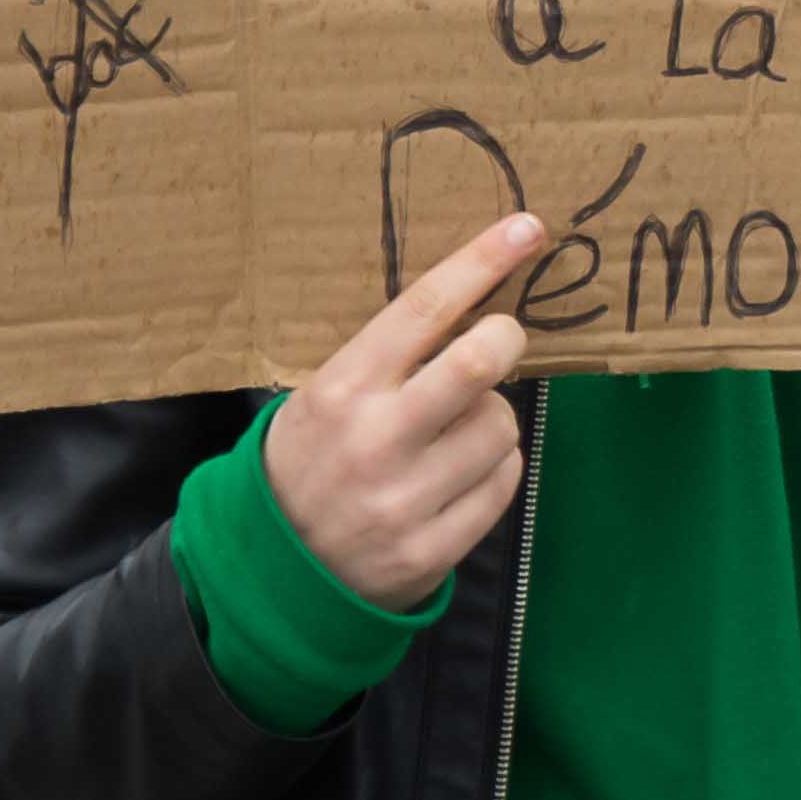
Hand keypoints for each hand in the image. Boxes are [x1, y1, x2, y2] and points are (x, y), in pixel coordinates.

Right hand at [264, 212, 541, 605]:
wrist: (273, 570)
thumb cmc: (311, 460)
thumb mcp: (323, 396)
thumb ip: (388, 360)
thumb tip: (477, 306)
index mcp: (342, 389)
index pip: (425, 309)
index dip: (483, 261)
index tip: (527, 229)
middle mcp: (375, 440)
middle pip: (478, 364)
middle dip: (508, 337)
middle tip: (505, 336)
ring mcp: (404, 500)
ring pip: (501, 426)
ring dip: (495, 416)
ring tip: (461, 427)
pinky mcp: (430, 549)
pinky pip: (503, 483)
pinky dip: (496, 467)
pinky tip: (463, 471)